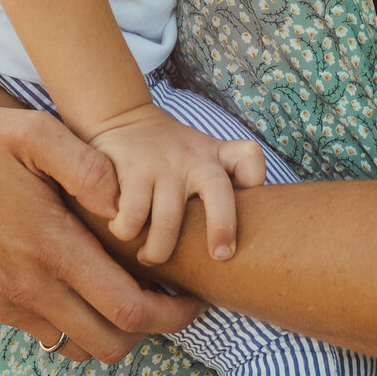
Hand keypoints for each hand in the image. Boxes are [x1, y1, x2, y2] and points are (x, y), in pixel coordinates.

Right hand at [0, 80, 202, 361]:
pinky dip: (74, 324)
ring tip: (127, 291)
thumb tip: (124, 204)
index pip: (129, 311)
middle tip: (169, 300)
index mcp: (49, 246)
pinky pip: (45, 335)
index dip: (173, 315)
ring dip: (110, 330)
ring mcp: (5, 299)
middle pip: (110, 345)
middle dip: (150, 331)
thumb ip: (88, 168)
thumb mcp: (36, 132)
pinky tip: (83, 286)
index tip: (194, 298)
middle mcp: (27, 285)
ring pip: (77, 347)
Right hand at [85, 104, 267, 265]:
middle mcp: (194, 158)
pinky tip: (123, 230)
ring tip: (148, 258)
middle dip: (222, 228)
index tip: (251, 207)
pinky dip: (125, 230)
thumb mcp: (201, 153)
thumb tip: (235, 238)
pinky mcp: (132, 169)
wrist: (123, 117)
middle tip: (219, 256)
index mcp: (215, 155)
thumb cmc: (170, 152)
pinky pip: (132, 216)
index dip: (253, 180)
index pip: (249, 159)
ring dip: (157, 250)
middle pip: (219, 193)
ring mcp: (163, 163)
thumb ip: (221, 182)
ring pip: (168, 221)